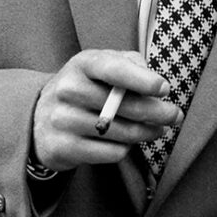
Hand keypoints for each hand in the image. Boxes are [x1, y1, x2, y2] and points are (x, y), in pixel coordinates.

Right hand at [32, 49, 181, 171]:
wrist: (42, 115)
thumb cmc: (86, 85)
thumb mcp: (102, 65)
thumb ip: (130, 64)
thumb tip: (154, 83)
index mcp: (82, 63)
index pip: (113, 69)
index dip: (142, 79)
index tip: (164, 89)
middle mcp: (68, 89)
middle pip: (122, 105)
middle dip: (157, 112)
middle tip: (175, 116)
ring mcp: (62, 120)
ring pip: (120, 132)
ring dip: (146, 132)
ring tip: (157, 129)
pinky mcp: (62, 147)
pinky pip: (110, 152)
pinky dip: (126, 148)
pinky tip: (129, 142)